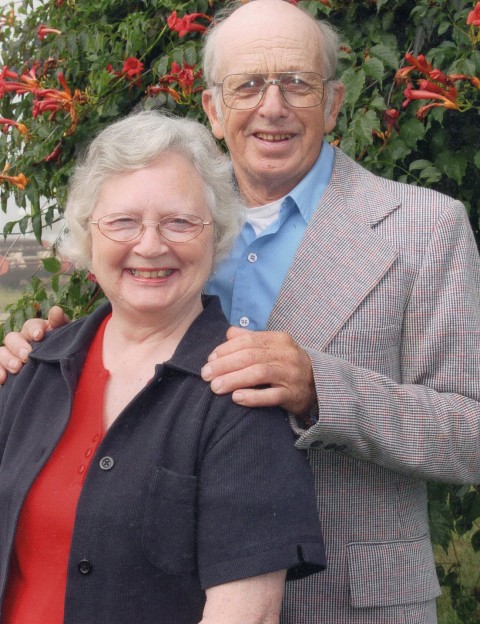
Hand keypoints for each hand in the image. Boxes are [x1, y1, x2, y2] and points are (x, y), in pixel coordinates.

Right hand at [0, 306, 69, 382]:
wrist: (63, 377)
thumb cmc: (65, 353)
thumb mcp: (66, 339)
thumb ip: (61, 324)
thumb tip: (56, 310)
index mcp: (38, 332)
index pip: (32, 325)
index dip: (34, 328)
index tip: (39, 335)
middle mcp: (23, 342)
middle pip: (13, 337)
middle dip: (18, 345)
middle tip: (27, 355)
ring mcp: (13, 356)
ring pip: (2, 351)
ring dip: (7, 358)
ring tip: (17, 367)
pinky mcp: (7, 370)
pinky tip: (4, 378)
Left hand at [201, 327, 316, 415]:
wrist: (318, 385)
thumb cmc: (287, 364)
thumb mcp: (273, 347)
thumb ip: (251, 339)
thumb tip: (229, 333)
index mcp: (279, 339)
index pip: (248, 341)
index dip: (226, 350)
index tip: (210, 360)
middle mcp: (286, 354)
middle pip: (250, 357)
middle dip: (225, 365)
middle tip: (206, 375)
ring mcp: (291, 375)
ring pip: (259, 374)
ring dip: (234, 379)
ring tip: (215, 387)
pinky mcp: (293, 395)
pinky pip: (271, 395)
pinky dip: (253, 397)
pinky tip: (236, 398)